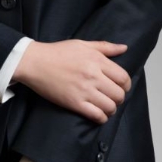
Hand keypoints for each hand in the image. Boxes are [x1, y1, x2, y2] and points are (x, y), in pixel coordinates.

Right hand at [13, 39, 131, 123]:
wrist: (35, 62)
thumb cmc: (57, 52)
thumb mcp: (82, 44)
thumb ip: (105, 47)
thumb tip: (124, 48)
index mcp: (97, 60)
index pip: (123, 77)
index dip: (126, 85)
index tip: (122, 87)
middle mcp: (93, 76)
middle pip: (119, 94)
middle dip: (119, 97)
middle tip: (113, 97)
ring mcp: (84, 90)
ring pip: (110, 107)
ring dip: (111, 109)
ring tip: (106, 106)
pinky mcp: (74, 103)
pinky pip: (96, 115)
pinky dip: (101, 117)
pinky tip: (99, 114)